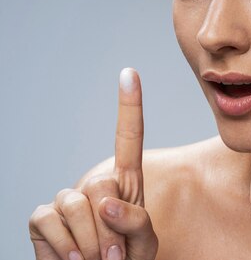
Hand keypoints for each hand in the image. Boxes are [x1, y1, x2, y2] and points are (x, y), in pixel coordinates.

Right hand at [29, 68, 158, 259]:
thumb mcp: (143, 243)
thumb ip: (137, 223)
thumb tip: (106, 204)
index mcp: (126, 185)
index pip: (129, 139)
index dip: (129, 107)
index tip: (129, 73)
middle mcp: (95, 186)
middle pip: (102, 185)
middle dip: (110, 228)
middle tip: (114, 256)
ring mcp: (67, 200)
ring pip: (75, 205)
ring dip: (89, 242)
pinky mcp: (43, 218)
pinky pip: (49, 221)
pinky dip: (64, 246)